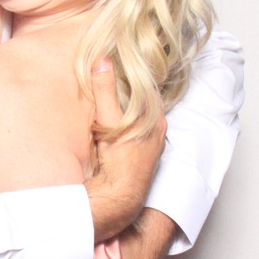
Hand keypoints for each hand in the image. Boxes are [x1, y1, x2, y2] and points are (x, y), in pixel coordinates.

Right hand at [84, 59, 165, 242]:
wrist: (119, 197)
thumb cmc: (119, 161)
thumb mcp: (108, 119)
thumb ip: (104, 91)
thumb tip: (102, 62)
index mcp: (155, 120)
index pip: (149, 90)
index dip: (138, 77)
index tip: (126, 66)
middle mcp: (156, 134)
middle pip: (145, 106)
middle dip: (131, 95)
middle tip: (116, 80)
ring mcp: (149, 149)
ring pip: (139, 123)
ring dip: (127, 114)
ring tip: (112, 103)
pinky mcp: (138, 161)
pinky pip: (132, 138)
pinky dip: (124, 131)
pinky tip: (111, 131)